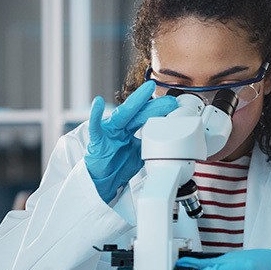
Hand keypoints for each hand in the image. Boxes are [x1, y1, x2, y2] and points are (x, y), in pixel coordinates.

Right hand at [85, 81, 177, 202]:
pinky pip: (95, 127)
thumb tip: (166, 141)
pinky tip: (98, 103)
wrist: (102, 180)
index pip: (146, 117)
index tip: (175, 106)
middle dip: (155, 106)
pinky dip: (95, 115)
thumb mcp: (138, 154)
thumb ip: (149, 145)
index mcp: (130, 129)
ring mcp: (109, 131)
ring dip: (136, 101)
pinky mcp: (97, 140)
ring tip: (147, 90)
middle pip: (139, 113)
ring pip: (123, 114)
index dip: (160, 111)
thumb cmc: (117, 165)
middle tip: (170, 99)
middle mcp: (120, 127)